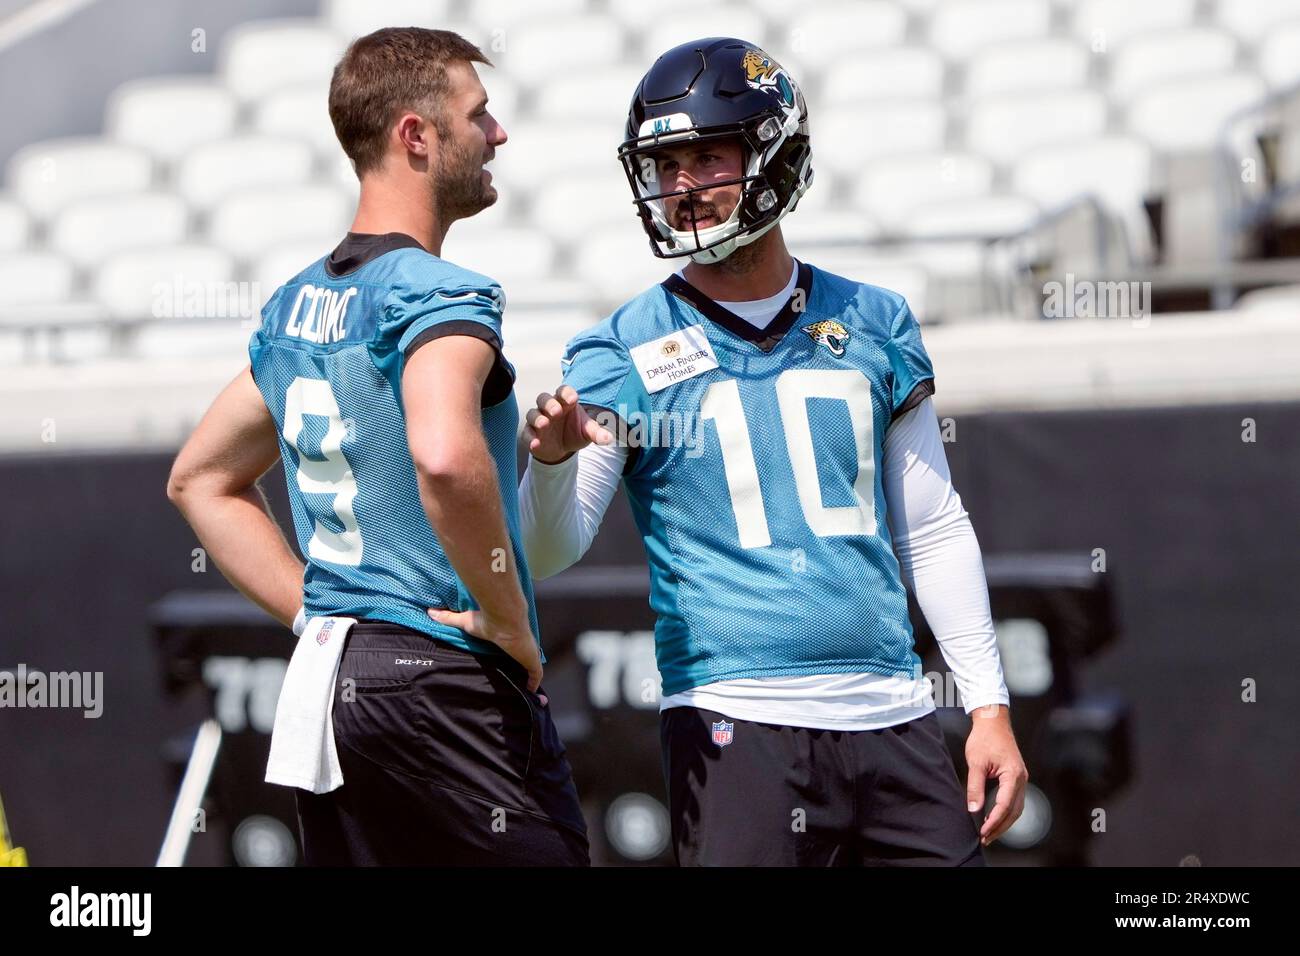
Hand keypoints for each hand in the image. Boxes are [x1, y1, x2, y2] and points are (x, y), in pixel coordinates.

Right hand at [426, 606, 544, 697]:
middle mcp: (519, 647)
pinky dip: (534, 686)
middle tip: (514, 686)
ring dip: (528, 681)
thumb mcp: (464, 621)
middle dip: (520, 672)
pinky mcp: (532, 661)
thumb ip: (449, 618)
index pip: (511, 651)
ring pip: (531, 672)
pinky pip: (536, 677)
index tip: (506, 667)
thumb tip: (430, 612)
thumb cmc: (486, 619)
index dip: (510, 658)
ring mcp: (527, 654)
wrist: (503, 618)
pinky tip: (530, 695)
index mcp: (507, 640)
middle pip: (522, 662)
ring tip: (522, 695)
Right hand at [525, 385, 613, 463]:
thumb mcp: (587, 432)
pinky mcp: (530, 434)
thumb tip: (608, 438)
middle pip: (544, 398)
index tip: (573, 399)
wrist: (562, 450)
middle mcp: (549, 408)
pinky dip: (530, 437)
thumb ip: (596, 433)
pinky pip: (527, 433)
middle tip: (556, 412)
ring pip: (533, 413)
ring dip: (538, 418)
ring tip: (544, 425)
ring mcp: (538, 420)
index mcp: (565, 402)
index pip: (563, 391)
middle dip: (549, 404)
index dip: (566, 393)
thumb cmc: (574, 432)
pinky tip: (536, 444)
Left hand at [965, 705, 1027, 846]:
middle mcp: (1021, 779)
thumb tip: (973, 809)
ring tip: (990, 833)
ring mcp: (1021, 778)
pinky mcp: (1017, 777)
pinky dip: (1006, 812)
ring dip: (1004, 822)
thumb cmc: (984, 738)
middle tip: (985, 838)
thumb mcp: (976, 762)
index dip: (993, 821)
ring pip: (1016, 808)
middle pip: (1014, 811)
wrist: (993, 721)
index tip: (983, 832)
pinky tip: (995, 817)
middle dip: (1000, 827)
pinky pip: (1015, 800)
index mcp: (1013, 775)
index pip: (1005, 805)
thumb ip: (975, 787)